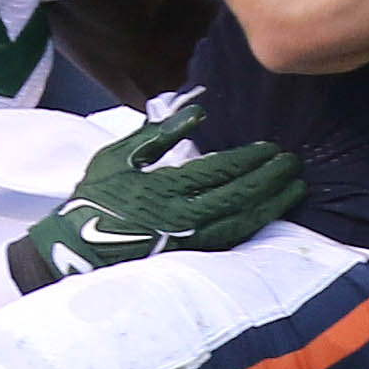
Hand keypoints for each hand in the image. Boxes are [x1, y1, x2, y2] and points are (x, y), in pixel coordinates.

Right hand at [9, 104, 303, 288]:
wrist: (73, 251)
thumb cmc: (94, 198)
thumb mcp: (117, 156)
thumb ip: (158, 134)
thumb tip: (197, 112)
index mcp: (164, 188)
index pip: (220, 171)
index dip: (250, 159)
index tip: (271, 147)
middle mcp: (182, 217)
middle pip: (239, 196)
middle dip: (270, 179)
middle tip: (293, 163)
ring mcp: (187, 241)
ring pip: (241, 222)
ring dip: (272, 204)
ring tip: (295, 188)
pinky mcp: (188, 256)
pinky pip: (231, 240)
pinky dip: (254, 225)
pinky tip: (269, 214)